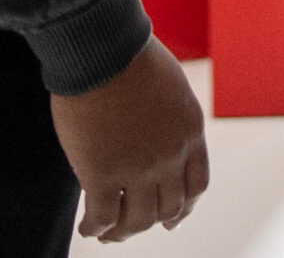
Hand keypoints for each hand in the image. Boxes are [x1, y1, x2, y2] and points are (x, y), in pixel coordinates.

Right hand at [52, 38, 209, 241]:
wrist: (103, 48)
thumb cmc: (130, 56)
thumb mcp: (171, 87)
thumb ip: (170, 117)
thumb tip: (156, 129)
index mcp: (189, 132)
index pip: (196, 185)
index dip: (183, 207)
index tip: (172, 220)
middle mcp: (170, 156)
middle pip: (168, 208)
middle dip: (151, 222)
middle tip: (133, 227)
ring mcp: (137, 168)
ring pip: (138, 221)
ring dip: (123, 233)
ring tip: (107, 234)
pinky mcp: (101, 173)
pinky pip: (102, 217)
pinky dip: (95, 229)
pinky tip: (87, 228)